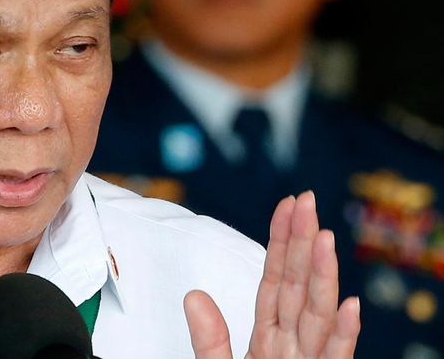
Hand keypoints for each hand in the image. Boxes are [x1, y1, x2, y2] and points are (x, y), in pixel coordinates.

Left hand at [184, 191, 360, 357]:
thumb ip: (210, 339)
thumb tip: (193, 296)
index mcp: (269, 339)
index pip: (275, 282)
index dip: (280, 243)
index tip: (286, 207)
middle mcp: (294, 346)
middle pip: (299, 287)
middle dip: (302, 242)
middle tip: (306, 201)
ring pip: (319, 314)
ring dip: (322, 275)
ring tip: (323, 238)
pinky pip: (335, 357)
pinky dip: (344, 333)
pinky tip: (350, 304)